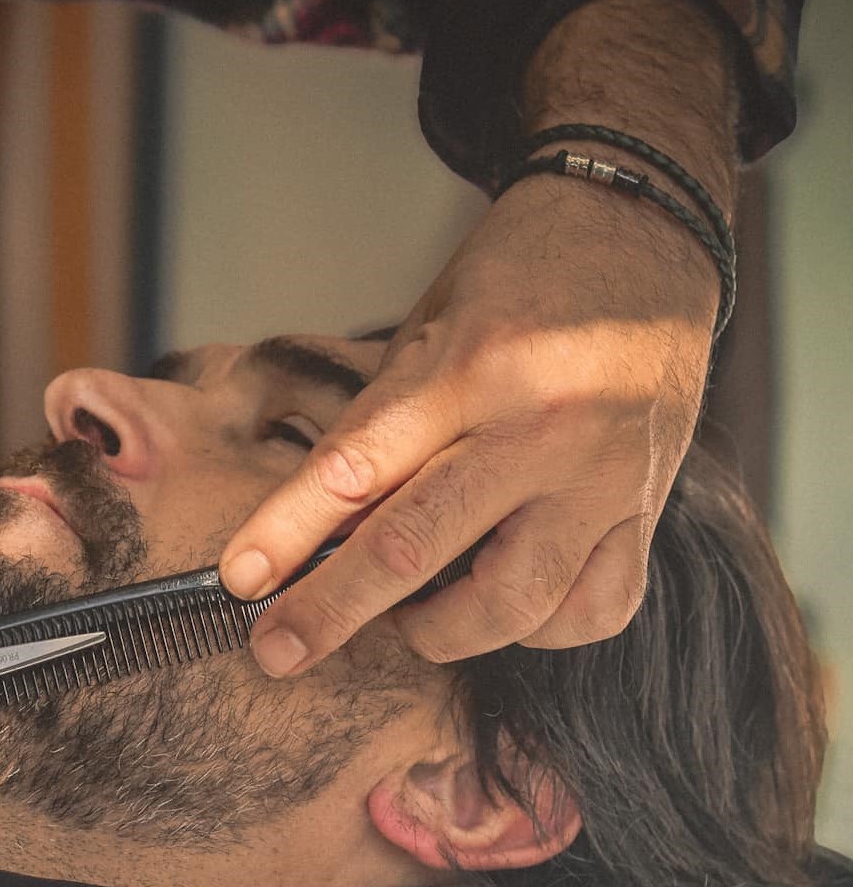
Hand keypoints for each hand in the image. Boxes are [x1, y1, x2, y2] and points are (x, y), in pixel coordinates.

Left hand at [221, 0, 735, 675]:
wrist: (646, 236)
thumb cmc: (516, 282)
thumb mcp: (425, 329)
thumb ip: (377, 430)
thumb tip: (309, 535)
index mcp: (470, 367)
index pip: (358, 467)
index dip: (289, 533)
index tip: (240, 581)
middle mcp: (540, 428)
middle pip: (418, 547)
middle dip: (334, 610)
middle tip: (278, 650)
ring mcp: (603, 477)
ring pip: (514, 603)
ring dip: (442, 632)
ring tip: (410, 617)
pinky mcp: (647, 510)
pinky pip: (592, 609)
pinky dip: (538, 629)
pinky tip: (507, 604)